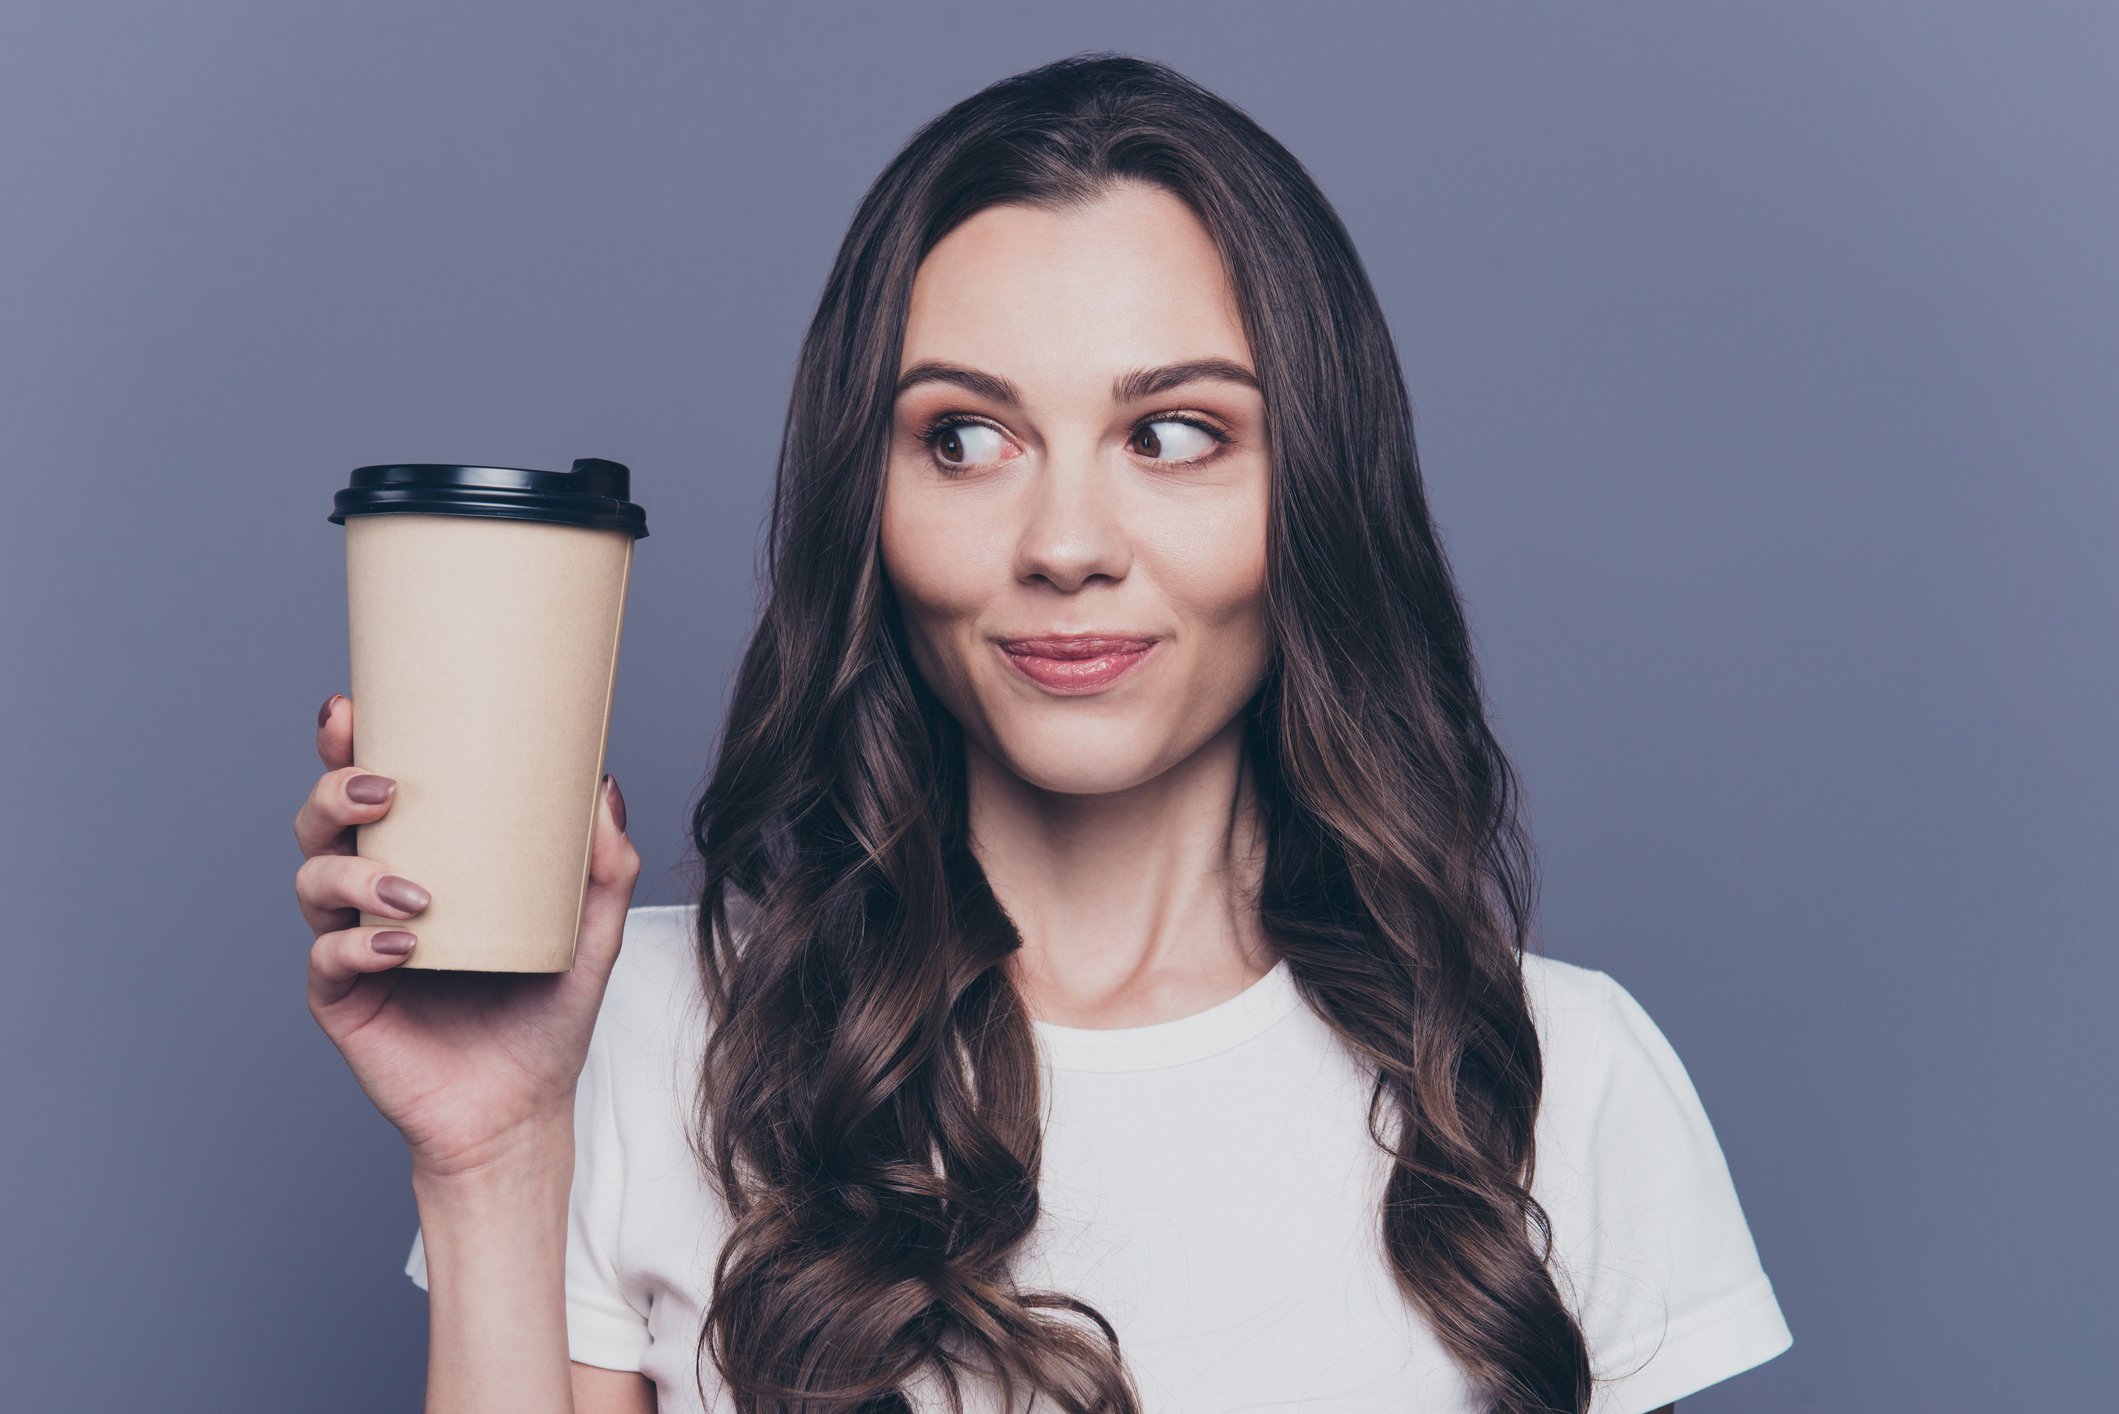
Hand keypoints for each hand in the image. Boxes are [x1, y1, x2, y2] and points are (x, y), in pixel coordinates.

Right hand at [294, 692, 640, 1179]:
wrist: (522, 1110)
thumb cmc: (546, 1015)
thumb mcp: (591, 933)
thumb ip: (604, 866)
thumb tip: (604, 787)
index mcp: (425, 859)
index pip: (374, 790)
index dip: (349, 744)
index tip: (352, 706)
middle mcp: (376, 892)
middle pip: (322, 821)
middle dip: (335, 790)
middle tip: (383, 788)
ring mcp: (352, 944)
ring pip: (313, 880)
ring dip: (355, 873)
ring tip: (416, 892)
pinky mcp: (342, 1000)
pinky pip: (327, 959)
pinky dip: (358, 945)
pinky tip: (401, 946)